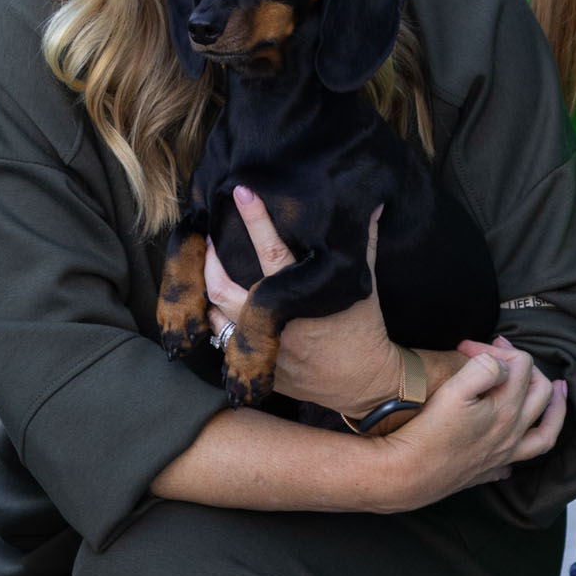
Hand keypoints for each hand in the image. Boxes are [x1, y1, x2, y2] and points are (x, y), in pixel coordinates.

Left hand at [203, 191, 463, 416]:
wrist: (365, 383)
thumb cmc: (363, 329)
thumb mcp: (359, 285)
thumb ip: (363, 245)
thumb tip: (371, 206)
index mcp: (299, 296)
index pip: (271, 250)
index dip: (255, 219)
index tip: (241, 192)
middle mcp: (276, 322)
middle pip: (222, 288)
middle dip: (208, 262)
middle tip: (206, 240)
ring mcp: (263, 348)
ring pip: (215, 318)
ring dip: (207, 294)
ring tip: (204, 273)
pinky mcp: (258, 368)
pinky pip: (223, 345)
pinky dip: (217, 325)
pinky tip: (214, 309)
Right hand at [361, 338, 565, 508]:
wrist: (406, 474)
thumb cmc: (427, 432)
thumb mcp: (454, 389)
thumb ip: (485, 369)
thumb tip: (501, 365)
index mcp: (506, 410)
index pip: (519, 365)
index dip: (495, 348)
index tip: (467, 348)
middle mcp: (512, 434)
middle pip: (540, 393)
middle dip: (529, 368)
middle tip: (506, 354)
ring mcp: (503, 455)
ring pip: (545, 433)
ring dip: (555, 410)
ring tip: (558, 394)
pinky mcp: (486, 471)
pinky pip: (516, 462)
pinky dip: (523, 448)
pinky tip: (516, 444)